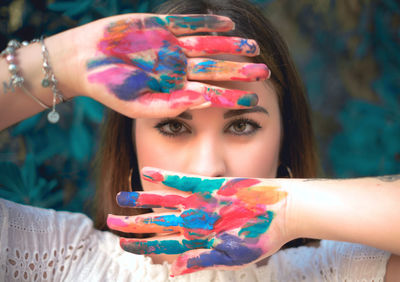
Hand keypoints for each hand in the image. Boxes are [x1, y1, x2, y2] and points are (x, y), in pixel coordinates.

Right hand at [70, 14, 269, 117]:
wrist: (83, 61)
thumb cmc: (108, 88)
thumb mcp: (137, 105)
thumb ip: (169, 105)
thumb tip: (202, 102)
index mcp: (173, 90)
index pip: (210, 94)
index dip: (232, 97)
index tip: (255, 100)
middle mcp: (176, 69)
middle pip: (215, 69)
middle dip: (240, 71)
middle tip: (267, 72)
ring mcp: (170, 47)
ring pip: (208, 45)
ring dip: (231, 45)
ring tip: (255, 46)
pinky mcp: (161, 27)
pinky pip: (189, 23)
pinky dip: (208, 22)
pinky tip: (229, 23)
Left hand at [107, 167, 290, 275]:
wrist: (284, 210)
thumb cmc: (263, 237)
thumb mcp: (232, 256)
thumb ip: (201, 262)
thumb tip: (170, 271)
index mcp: (200, 241)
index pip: (164, 244)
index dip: (142, 245)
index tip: (122, 243)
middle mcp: (197, 222)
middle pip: (159, 224)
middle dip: (134, 225)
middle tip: (109, 222)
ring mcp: (202, 203)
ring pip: (166, 202)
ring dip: (143, 200)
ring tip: (120, 197)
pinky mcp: (211, 186)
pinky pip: (185, 181)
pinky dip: (167, 177)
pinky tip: (149, 172)